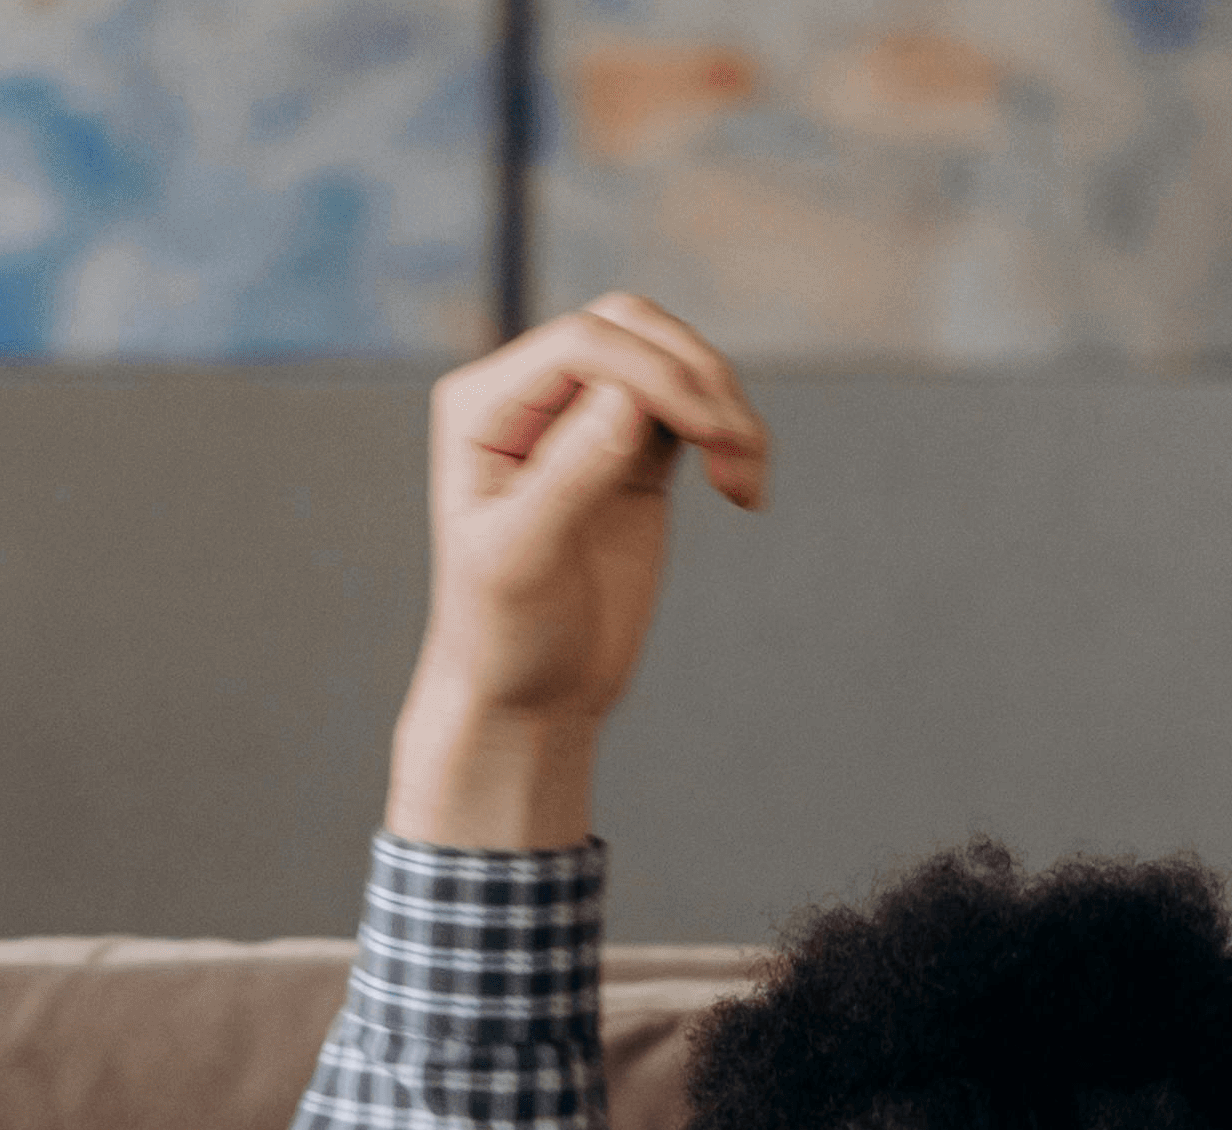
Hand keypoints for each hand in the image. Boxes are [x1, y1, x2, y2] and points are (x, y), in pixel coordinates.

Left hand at [387, 293, 770, 853]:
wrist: (530, 698)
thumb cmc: (505, 638)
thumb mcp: (522, 563)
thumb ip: (567, 476)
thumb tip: (624, 397)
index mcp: (484, 407)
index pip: (582, 344)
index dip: (652, 371)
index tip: (707, 430)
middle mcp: (531, 396)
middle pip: (634, 330)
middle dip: (694, 376)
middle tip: (732, 447)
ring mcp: (586, 419)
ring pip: (671, 359)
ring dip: (723, 403)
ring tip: (747, 477)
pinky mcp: (632, 452)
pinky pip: (692, 409)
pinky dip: (731, 433)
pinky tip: (746, 489)